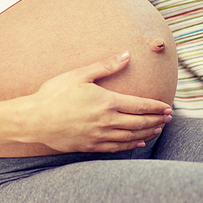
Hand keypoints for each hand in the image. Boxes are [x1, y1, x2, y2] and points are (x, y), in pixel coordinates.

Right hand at [20, 51, 171, 153]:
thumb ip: (105, 66)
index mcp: (106, 102)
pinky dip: (131, 145)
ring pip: (131, 136)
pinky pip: (117, 147)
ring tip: (157, 129)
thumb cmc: (54, 94)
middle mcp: (107, 121)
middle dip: (156, 120)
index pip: (139, 105)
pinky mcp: (91, 146)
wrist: (34, 119)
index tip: (167, 107)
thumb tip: (126, 55)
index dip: (156, 107)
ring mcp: (99, 136)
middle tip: (168, 118)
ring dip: (147, 132)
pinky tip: (137, 142)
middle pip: (139, 122)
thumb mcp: (79, 74)